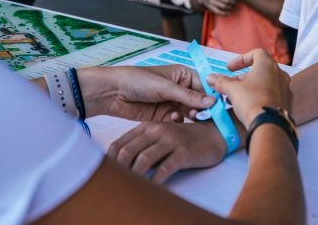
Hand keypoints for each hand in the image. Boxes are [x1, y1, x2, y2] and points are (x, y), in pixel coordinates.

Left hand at [79, 65, 214, 121]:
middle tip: (199, 116)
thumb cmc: (138, 81)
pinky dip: (177, 121)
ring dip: (189, 116)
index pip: (203, 86)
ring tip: (187, 117)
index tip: (215, 108)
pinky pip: (176, 120)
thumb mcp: (165, 87)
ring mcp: (171, 102)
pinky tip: (173, 119)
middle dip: (199, 109)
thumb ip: (189, 96)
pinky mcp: (163, 115)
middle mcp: (179, 88)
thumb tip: (212, 101)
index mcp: (182, 75)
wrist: (113, 93)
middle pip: (198, 101)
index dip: (209, 97)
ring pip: (188, 112)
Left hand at [108, 120, 225, 182]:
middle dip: (117, 170)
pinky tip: (149, 190)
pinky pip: (164, 168)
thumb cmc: (186, 138)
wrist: (216, 134)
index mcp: (148, 127)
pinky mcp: (183, 152)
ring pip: (144, 159)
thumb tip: (122, 165)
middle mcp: (157, 131)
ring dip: (133, 176)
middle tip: (110, 186)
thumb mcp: (163, 136)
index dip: (109, 161)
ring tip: (126, 190)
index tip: (102, 175)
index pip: (120, 144)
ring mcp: (171, 141)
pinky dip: (154, 181)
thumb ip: (144, 146)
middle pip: (128, 152)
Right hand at [197, 0, 236, 14]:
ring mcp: (212, 1)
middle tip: (235, 3)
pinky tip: (228, 13)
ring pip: (224, 6)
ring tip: (232, 7)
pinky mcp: (210, 7)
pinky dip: (224, 13)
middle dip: (233, 3)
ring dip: (230, 8)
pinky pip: (218, 11)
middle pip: (227, 0)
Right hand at [208, 49, 291, 126]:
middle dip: (243, 76)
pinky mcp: (286, 102)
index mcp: (267, 65)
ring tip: (236, 98)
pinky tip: (248, 106)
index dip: (241, 59)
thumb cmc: (252, 101)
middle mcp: (279, 74)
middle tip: (231, 85)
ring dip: (250, 87)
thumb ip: (221, 81)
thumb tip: (211, 78)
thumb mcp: (232, 90)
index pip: (256, 53)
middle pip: (260, 69)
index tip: (229, 68)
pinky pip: (271, 94)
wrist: (270, 125)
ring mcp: (285, 88)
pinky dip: (260, 96)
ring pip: (265, 83)